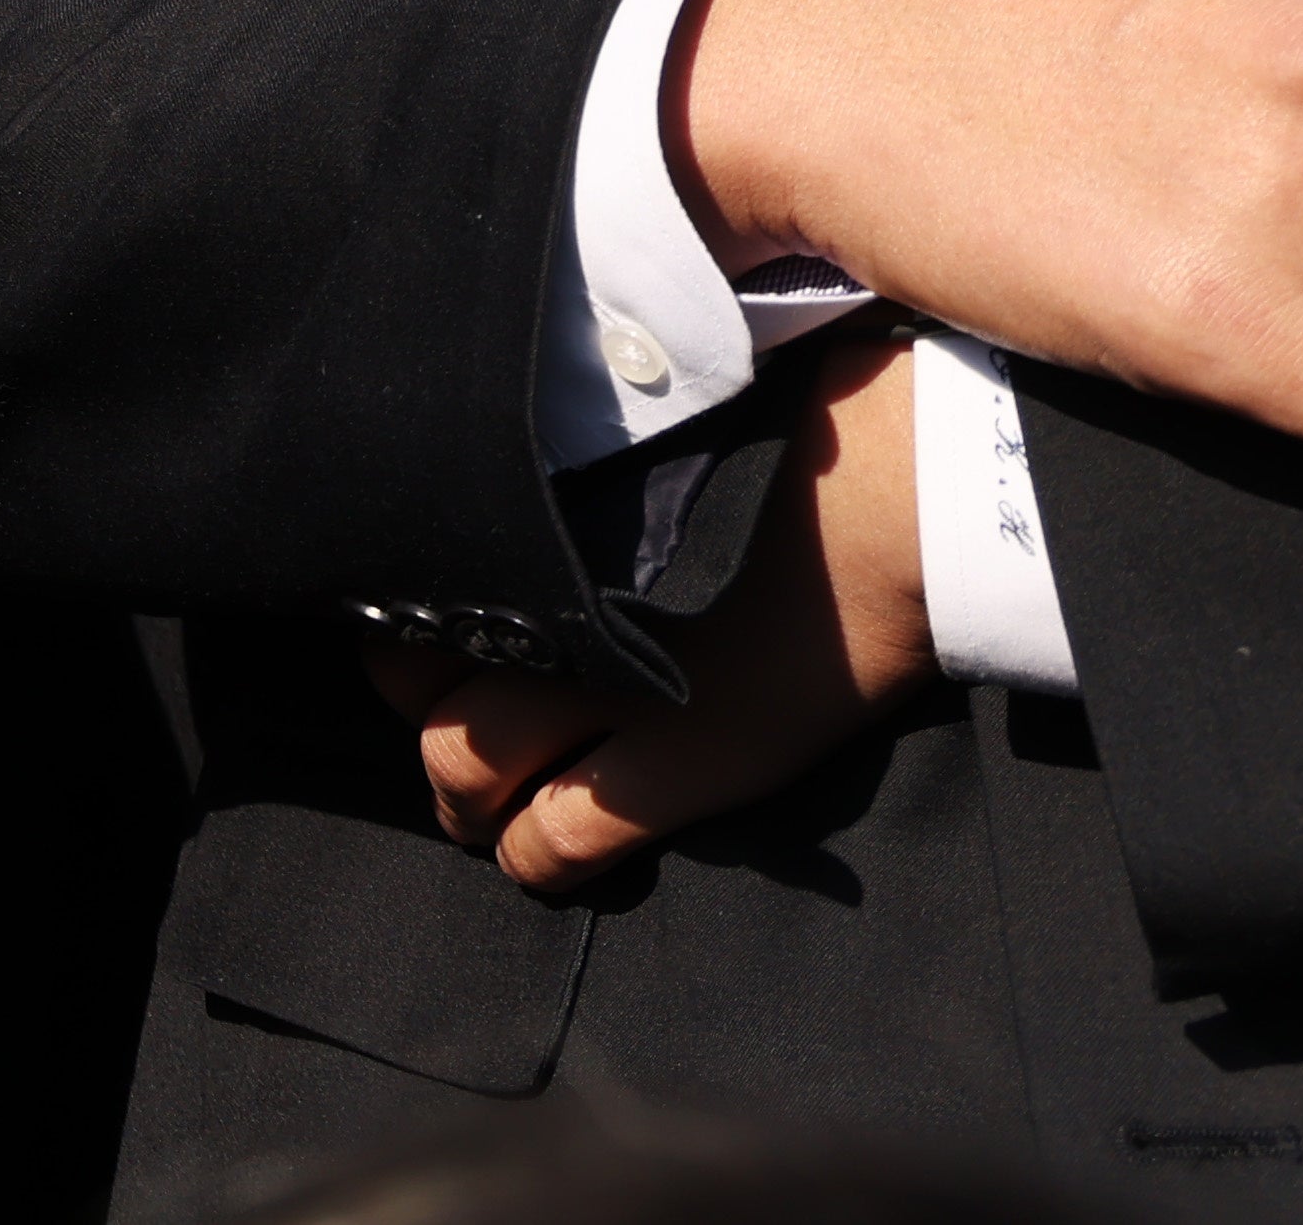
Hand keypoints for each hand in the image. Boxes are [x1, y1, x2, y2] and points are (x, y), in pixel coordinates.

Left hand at [376, 327, 935, 892]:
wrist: (901, 494)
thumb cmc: (789, 438)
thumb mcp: (643, 439)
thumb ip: (570, 481)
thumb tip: (527, 490)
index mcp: (533, 516)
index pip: (412, 583)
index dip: (401, 628)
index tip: (419, 646)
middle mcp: (547, 602)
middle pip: (410, 680)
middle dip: (416, 720)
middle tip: (447, 742)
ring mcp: (605, 687)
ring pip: (460, 767)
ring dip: (460, 803)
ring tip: (479, 817)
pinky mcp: (681, 760)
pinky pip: (563, 834)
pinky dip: (536, 859)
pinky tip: (540, 865)